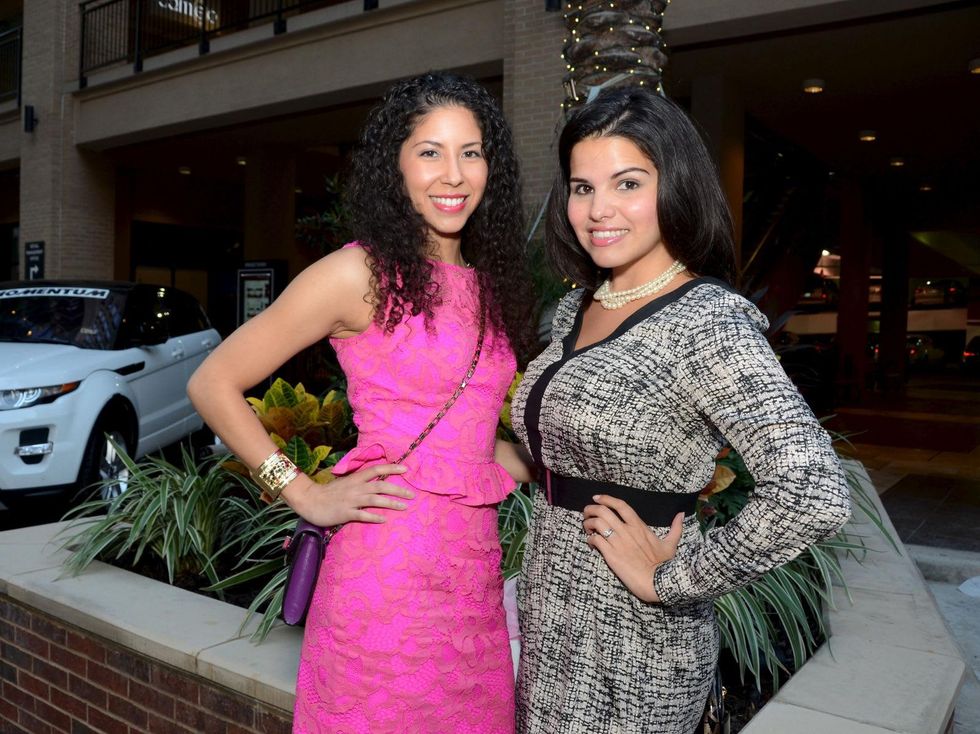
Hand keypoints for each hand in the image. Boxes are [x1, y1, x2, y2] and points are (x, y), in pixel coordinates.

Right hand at [282, 464, 412, 526]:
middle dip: (398, 489)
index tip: (406, 468)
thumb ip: (359, 482)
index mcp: (356, 479)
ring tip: (404, 507)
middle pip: (381, 485)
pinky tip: (384, 520)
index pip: (376, 469)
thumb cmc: (328, 493)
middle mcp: (356, 488)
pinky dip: (374, 517)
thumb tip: (375, 482)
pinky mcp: (345, 513)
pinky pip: (362, 515)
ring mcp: (351, 500)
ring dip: (391, 503)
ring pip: (375, 499)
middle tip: (412, 494)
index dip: (391, 468)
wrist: (309, 500)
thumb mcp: (345, 483)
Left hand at [583, 495, 684, 602]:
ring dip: (588, 524)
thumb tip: (682, 514)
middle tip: (586, 514)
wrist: (657, 582)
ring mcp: (617, 542)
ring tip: (587, 528)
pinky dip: (590, 539)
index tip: (596, 498)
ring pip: (596, 524)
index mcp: (639, 526)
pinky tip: (591, 543)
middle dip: (590, 510)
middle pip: (603, 511)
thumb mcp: (671, 544)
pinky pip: (595, 540)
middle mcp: (626, 531)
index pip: (620, 505)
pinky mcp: (610, 554)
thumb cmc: (664, 565)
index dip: (606, 499)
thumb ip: (675, 528)